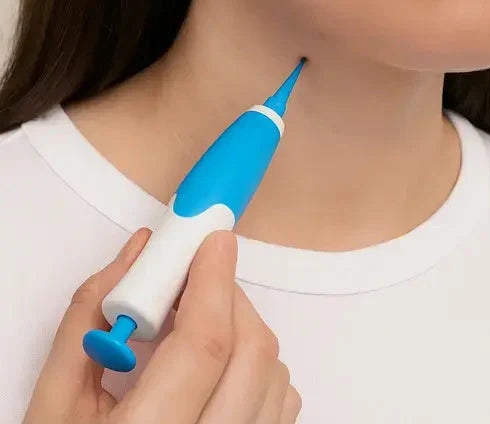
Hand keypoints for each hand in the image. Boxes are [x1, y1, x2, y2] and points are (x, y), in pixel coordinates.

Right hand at [23, 228, 301, 423]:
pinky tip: (219, 367)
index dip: (213, 281)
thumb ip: (89, 318)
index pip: (204, 345)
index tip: (214, 240)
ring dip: (243, 329)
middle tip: (197, 280)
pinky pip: (283, 400)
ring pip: (275, 373)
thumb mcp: (55, 402)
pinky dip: (259, 366)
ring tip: (200, 326)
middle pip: (251, 353)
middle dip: (228, 298)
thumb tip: (139, 252)